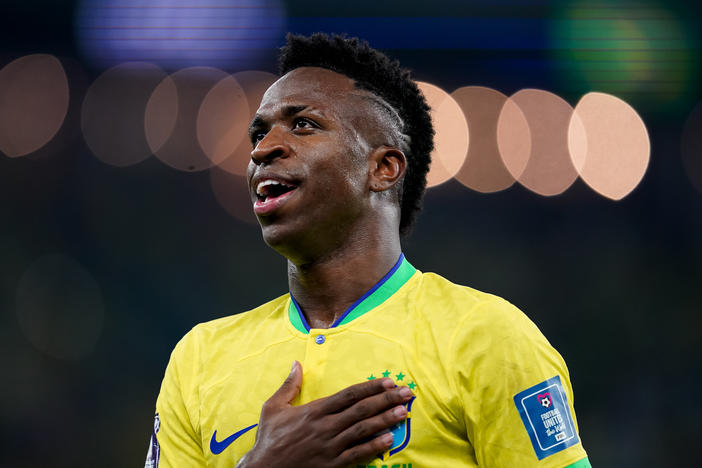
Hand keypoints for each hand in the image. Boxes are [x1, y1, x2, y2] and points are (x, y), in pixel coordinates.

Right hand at [237, 361, 412, 467]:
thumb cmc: (268, 439)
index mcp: (314, 410)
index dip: (371, 387)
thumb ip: (288, 386)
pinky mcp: (332, 465)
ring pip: (363, 430)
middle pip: (362, 409)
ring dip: (386, 420)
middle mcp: (326, 426)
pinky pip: (357, 455)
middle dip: (386, 399)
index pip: (349, 395)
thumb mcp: (272, 408)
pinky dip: (374, 447)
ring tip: (404, 412)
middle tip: (407, 393)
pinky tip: (389, 440)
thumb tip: (296, 363)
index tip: (388, 381)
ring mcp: (330, 446)